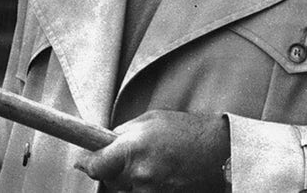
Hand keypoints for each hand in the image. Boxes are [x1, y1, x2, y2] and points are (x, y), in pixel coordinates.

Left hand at [74, 110, 228, 191]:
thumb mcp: (151, 120)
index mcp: (133, 149)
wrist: (223, 155)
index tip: (84, 162)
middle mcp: (140, 175)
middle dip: (115, 170)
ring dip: (133, 183)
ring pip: (127, 192)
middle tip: (134, 159)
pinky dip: (147, 189)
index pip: (96, 165)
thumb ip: (124, 133)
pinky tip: (162, 178)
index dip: (88, 163)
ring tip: (154, 167)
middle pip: (110, 181)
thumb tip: (104, 142)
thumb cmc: (189, 132)